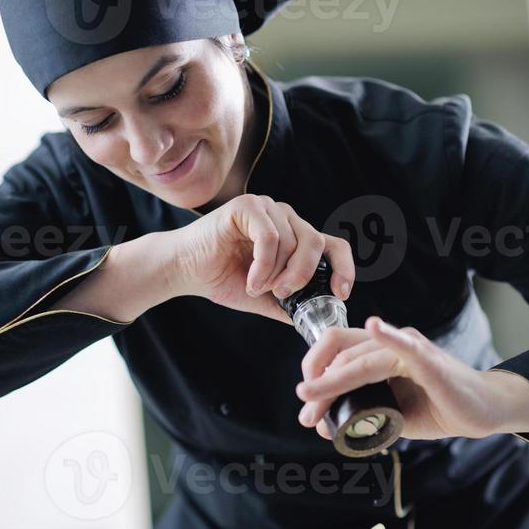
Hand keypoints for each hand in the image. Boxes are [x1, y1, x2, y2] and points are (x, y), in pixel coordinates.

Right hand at [170, 194, 354, 323]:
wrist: (184, 271)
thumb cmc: (222, 280)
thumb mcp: (265, 298)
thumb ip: (292, 305)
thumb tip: (320, 321)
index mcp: (295, 236)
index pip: (333, 245)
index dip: (344, 268)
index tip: (340, 293)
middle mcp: (285, 218)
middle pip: (317, 242)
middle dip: (304, 274)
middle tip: (283, 294)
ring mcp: (267, 208)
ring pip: (293, 241)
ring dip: (277, 273)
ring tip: (256, 288)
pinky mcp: (247, 207)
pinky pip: (270, 237)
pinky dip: (263, 264)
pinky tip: (250, 280)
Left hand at [296, 316, 528, 439]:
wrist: (481, 413)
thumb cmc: (438, 406)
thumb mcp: (390, 413)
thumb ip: (360, 414)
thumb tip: (323, 427)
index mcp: (381, 350)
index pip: (337, 347)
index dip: (314, 367)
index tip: (306, 398)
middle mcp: (392, 343)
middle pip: (343, 353)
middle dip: (319, 384)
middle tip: (306, 412)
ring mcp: (411, 349)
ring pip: (363, 359)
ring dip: (334, 381)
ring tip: (313, 399)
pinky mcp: (431, 362)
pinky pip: (408, 347)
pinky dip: (389, 336)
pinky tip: (375, 327)